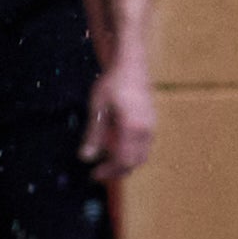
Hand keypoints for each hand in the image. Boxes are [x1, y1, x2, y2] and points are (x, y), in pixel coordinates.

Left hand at [83, 58, 161, 183]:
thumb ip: (94, 135)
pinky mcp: (151, 122)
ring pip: (142, 155)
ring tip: (107, 162)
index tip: (93, 175)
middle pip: (135, 162)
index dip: (108, 171)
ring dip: (125, 163)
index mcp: (133, 129)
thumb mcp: (98, 108)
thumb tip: (85, 157)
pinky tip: (117, 146)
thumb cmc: (113, 83)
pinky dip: (131, 153)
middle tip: (99, 172)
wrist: (131, 63)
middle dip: (117, 171)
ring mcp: (151, 127)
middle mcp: (146, 131)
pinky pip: (143, 146)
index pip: (123, 160)